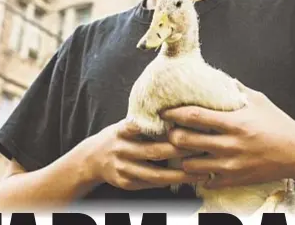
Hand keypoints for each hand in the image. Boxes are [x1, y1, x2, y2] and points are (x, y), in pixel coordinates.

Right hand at [85, 119, 207, 190]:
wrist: (92, 158)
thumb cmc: (121, 136)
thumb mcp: (127, 123)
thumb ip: (146, 121)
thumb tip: (178, 110)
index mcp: (123, 130)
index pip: (143, 126)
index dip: (162, 127)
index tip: (185, 125)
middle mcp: (122, 149)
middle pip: (154, 151)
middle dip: (179, 150)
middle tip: (202, 148)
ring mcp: (123, 168)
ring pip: (155, 174)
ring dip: (180, 175)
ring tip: (201, 172)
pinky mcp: (125, 183)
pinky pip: (151, 184)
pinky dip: (170, 183)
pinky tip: (187, 180)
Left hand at [160, 83, 294, 188]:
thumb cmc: (278, 124)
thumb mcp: (259, 100)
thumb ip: (237, 89)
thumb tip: (220, 78)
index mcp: (234, 122)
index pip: (194, 116)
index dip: (175, 113)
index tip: (164, 111)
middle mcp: (230, 144)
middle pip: (187, 141)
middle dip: (173, 135)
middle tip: (170, 131)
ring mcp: (231, 165)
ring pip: (191, 164)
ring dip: (182, 157)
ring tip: (182, 150)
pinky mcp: (234, 180)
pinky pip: (205, 181)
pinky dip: (198, 174)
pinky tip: (199, 166)